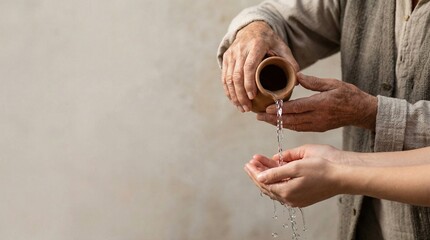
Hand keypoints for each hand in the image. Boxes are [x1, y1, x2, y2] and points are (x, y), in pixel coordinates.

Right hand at [222, 21, 298, 111]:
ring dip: (234, 95)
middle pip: (236, 75)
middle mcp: (241, 49)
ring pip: (228, 78)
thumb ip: (290, 61)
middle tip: (247, 108)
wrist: (253, 28)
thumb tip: (297, 80)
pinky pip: (224, 77)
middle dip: (240, 94)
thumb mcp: (282, 47)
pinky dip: (228, 91)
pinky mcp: (226, 58)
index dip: (249, 83)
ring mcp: (231, 54)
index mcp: (256, 46)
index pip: (248, 67)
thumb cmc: (270, 41)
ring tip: (242, 108)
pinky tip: (234, 100)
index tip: (252, 97)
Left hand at [246, 155, 341, 207]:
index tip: (248, 162)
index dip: (255, 171)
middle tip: (250, 163)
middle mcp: (290, 199)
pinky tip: (273, 172)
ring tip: (258, 165)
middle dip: (257, 173)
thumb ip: (276, 172)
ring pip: (275, 188)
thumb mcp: (296, 166)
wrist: (342, 176)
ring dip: (266, 176)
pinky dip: (276, 180)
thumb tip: (260, 177)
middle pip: (267, 186)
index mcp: (286, 191)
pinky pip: (283, 189)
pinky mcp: (302, 197)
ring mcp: (296, 199)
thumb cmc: (322, 168)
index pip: (264, 181)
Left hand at [257, 73, 376, 130]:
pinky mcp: (318, 128)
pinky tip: (278, 123)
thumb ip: (314, 82)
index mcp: (321, 104)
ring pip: (293, 126)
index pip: (296, 108)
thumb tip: (297, 75)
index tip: (265, 107)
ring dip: (277, 123)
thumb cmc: (349, 95)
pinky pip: (299, 128)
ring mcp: (318, 125)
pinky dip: (287, 126)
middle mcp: (317, 117)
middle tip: (257, 116)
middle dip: (272, 119)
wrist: (361, 111)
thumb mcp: (333, 83)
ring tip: (264, 119)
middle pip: (290, 119)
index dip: (279, 109)